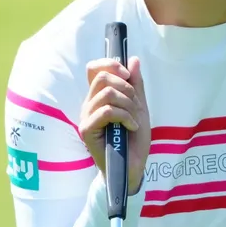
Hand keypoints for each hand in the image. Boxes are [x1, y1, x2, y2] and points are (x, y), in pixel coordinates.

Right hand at [78, 55, 150, 195]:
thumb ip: (136, 86)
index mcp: (99, 97)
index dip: (110, 65)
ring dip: (128, 105)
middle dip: (126, 88)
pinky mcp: (87, 130)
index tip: (127, 75)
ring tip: (134, 120)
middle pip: (102, 77)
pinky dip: (125, 116)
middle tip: (136, 105)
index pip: (95, 69)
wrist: (134, 166)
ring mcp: (86, 117)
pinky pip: (106, 111)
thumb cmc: (134, 140)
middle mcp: (89, 105)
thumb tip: (134, 60)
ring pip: (107, 94)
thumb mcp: (139, 108)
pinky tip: (131, 127)